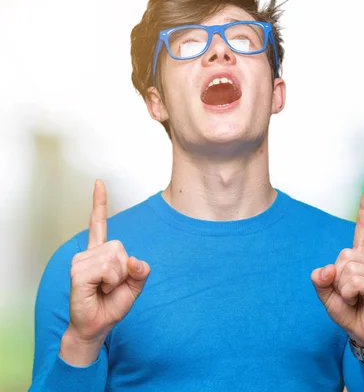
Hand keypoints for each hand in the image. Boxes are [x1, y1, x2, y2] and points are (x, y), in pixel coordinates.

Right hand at [60, 180, 150, 365]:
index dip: (99, 203)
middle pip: (120, 247)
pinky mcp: (78, 273)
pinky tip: (98, 289)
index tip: (99, 182)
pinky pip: (107, 269)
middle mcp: (89, 253)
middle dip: (124, 269)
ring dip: (117, 278)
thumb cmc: (112, 304)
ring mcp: (81, 262)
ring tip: (104, 288)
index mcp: (100, 253)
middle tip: (111, 284)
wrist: (97, 325)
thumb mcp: (135, 287)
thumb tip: (135, 260)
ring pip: (115, 259)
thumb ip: (141, 272)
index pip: (99, 223)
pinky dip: (110, 281)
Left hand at [311, 185, 363, 349]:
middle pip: (342, 257)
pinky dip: (348, 294)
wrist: (362, 332)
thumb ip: (320, 280)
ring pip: (346, 270)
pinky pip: (353, 282)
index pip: (363, 230)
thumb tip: (327, 269)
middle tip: (346, 294)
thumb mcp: (326, 295)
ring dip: (342, 289)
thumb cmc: (347, 310)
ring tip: (354, 299)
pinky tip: (359, 300)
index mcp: (360, 258)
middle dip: (336, 279)